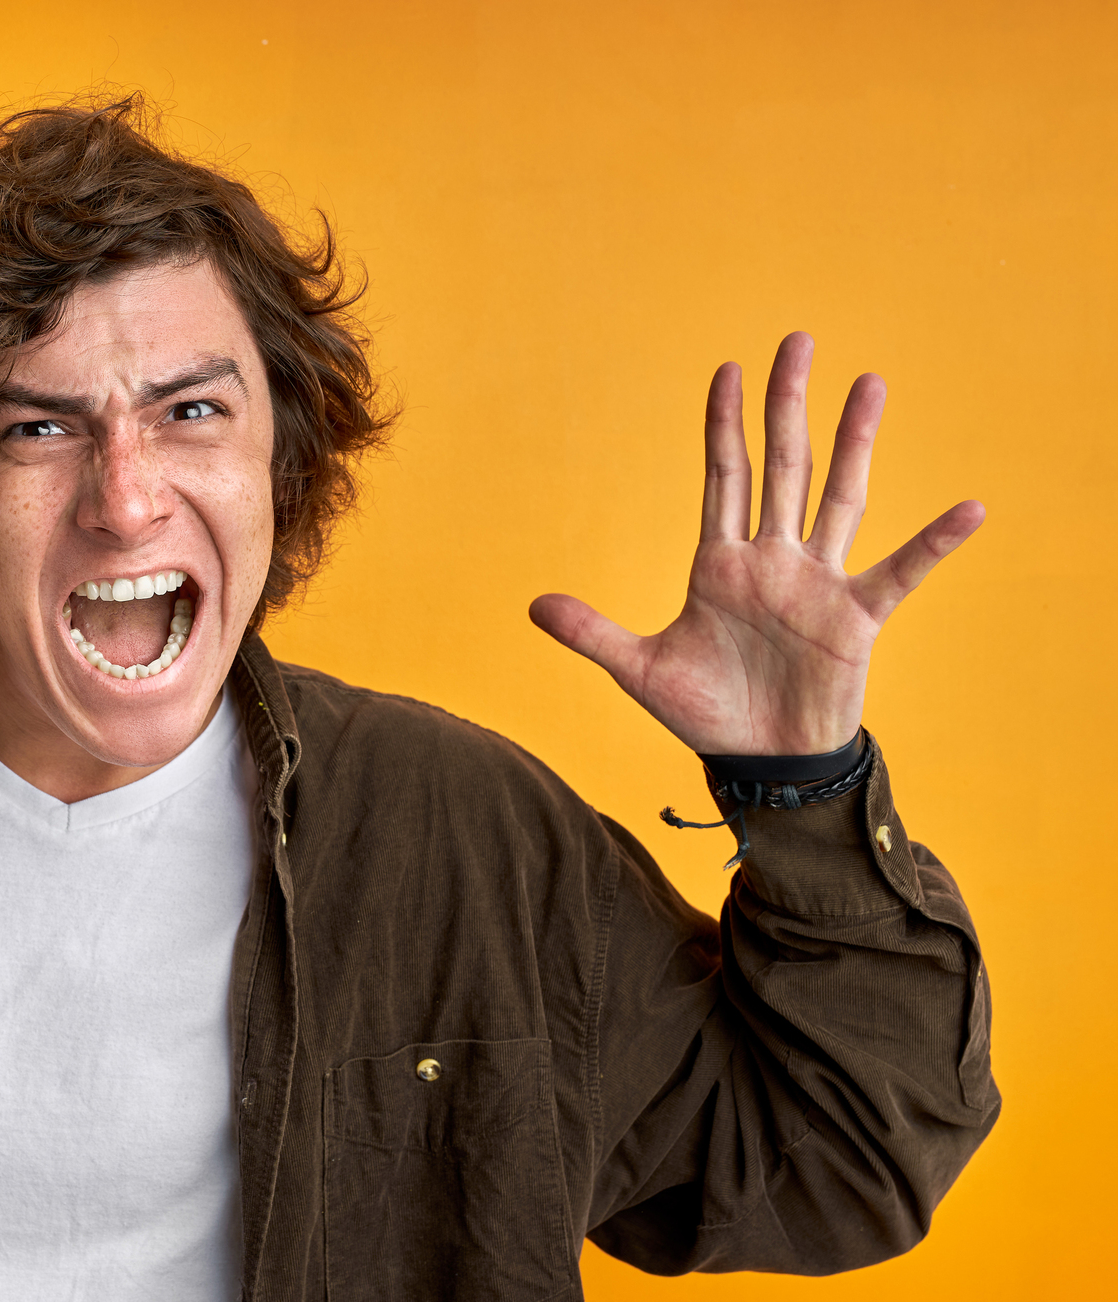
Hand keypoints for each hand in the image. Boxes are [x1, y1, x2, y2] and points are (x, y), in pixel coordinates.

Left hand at [528, 332, 983, 756]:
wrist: (759, 762)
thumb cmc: (707, 712)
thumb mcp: (639, 671)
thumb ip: (591, 633)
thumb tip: (532, 605)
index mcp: (721, 563)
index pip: (722, 476)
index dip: (724, 425)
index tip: (727, 370)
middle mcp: (772, 559)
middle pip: (781, 465)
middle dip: (785, 405)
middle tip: (795, 340)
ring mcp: (817, 583)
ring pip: (839, 496)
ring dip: (854, 440)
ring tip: (870, 382)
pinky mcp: (855, 618)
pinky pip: (900, 572)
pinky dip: (934, 543)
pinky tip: (969, 508)